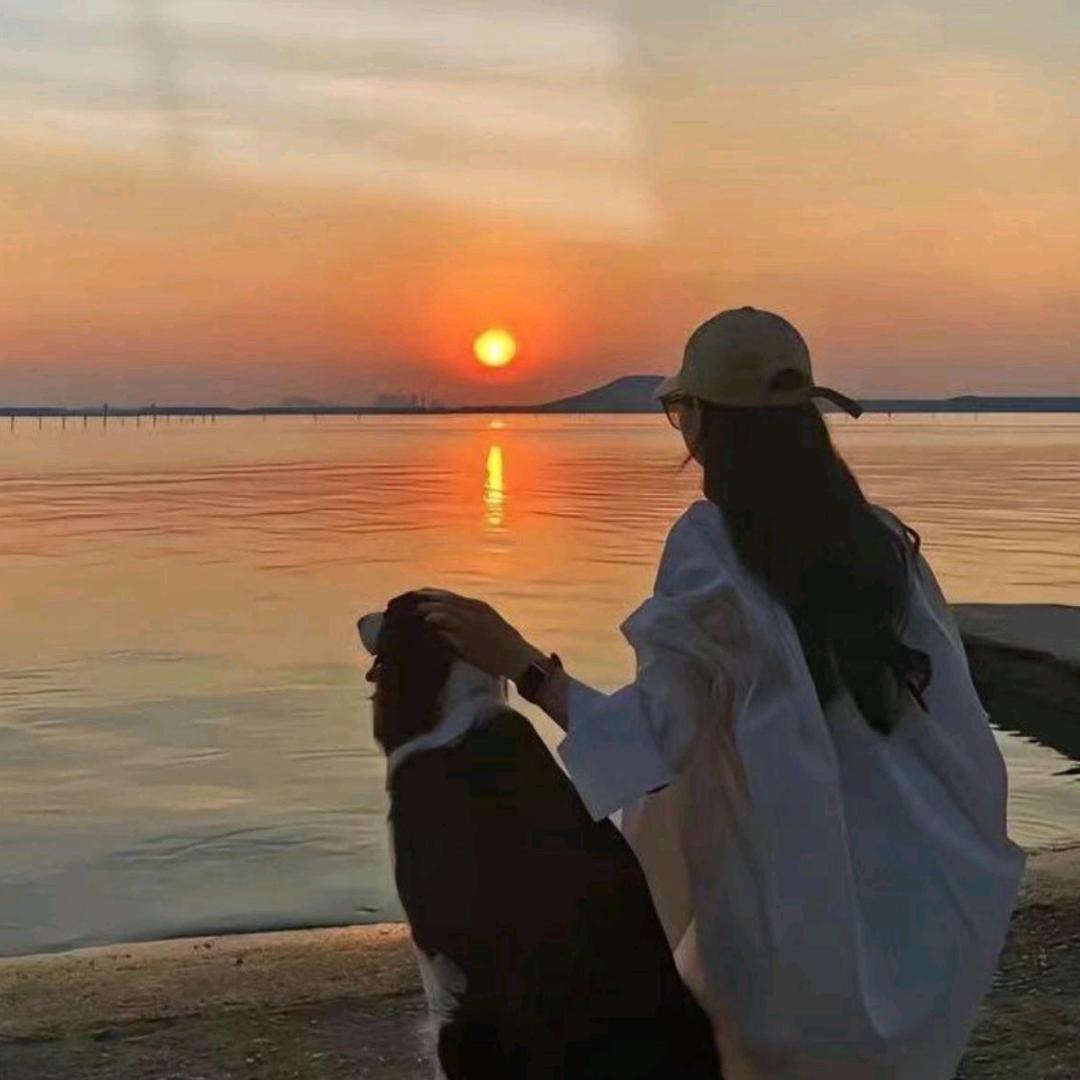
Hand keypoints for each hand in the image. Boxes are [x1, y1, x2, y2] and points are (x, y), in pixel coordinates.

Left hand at [416, 589, 542, 680]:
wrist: (519, 658)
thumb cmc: (506, 646)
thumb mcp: (489, 626)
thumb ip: (471, 622)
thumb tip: (452, 626)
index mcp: (479, 607)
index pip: (451, 597)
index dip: (433, 594)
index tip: (418, 594)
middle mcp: (474, 610)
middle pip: (445, 599)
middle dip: (427, 598)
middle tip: (409, 598)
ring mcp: (472, 622)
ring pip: (446, 609)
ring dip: (429, 607)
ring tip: (414, 609)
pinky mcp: (470, 636)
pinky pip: (450, 625)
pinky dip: (437, 620)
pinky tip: (427, 620)